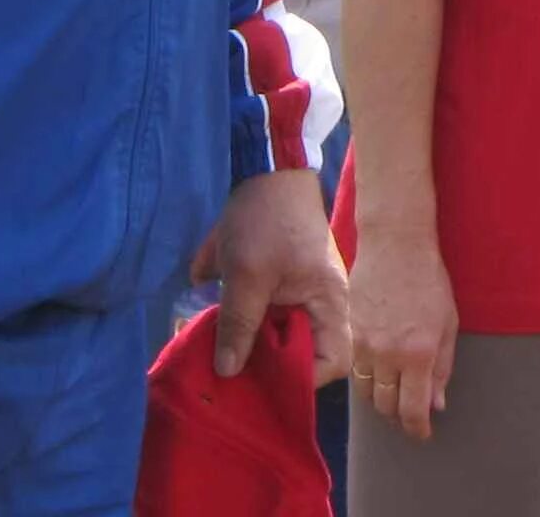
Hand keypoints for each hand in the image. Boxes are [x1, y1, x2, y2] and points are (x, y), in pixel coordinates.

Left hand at [201, 167, 348, 382]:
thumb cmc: (265, 218)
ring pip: (275, 323)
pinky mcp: (279, 270)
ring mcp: (300, 284)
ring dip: (243, 326)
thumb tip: (227, 372)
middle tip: (228, 363)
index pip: (335, 360)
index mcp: (328, 301)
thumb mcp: (245, 275)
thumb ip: (238, 325)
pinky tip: (205, 285)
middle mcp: (320, 298)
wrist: (266, 161)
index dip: (304, 378)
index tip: (265, 379)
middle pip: (299, 346)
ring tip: (210, 331)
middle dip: (263, 356)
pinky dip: (235, 299)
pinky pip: (260, 299)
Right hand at [345, 231, 459, 439]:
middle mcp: (387, 354)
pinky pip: (354, 369)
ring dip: (380, 400)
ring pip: (366, 392)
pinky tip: (378, 372)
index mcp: (418, 354)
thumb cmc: (428, 279)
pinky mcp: (348, 332)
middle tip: (408, 414)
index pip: (412, 409)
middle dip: (398, 416)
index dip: (417, 428)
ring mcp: (363, 344)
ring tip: (393, 395)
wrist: (395, 244)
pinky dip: (367, 378)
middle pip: (386, 406)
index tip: (421, 433)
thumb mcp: (448, 324)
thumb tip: (436, 403)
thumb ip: (442, 367)